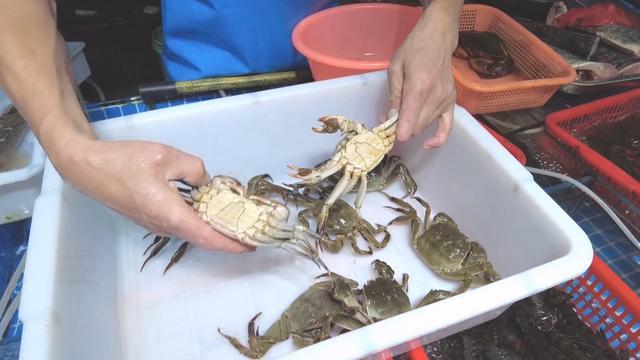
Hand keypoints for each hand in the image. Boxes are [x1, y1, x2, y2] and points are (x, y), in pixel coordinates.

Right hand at [56, 137, 250, 253]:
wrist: (87, 168)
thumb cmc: (124, 162)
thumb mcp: (167, 156)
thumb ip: (194, 169)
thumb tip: (204, 182)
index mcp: (171, 214)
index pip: (208, 237)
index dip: (231, 244)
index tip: (251, 246)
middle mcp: (164, 225)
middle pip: (202, 237)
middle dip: (228, 237)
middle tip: (250, 232)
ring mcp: (154, 224)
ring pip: (191, 230)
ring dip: (213, 228)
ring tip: (235, 219)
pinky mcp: (149, 218)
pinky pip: (180, 224)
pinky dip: (198, 221)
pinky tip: (208, 208)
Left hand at [387, 0, 460, 148]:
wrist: (438, 38)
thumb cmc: (413, 50)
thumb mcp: (395, 69)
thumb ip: (393, 97)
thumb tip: (389, 120)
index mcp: (419, 87)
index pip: (409, 122)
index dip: (397, 133)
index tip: (388, 134)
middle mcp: (435, 97)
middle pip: (416, 127)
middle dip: (402, 128)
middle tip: (391, 120)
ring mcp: (446, 100)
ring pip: (426, 126)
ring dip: (413, 126)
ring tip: (404, 115)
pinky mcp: (452, 102)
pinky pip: (447, 127)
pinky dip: (438, 139)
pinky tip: (427, 144)